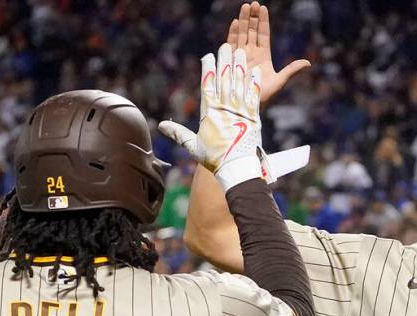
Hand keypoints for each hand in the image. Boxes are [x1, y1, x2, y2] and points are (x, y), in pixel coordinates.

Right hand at [160, 43, 263, 189]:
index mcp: (209, 113)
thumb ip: (178, 133)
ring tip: (240, 52)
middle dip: (225, 61)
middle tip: (226, 46)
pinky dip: (254, 82)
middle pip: (225, 79)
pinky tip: (255, 71)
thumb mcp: (193, 146)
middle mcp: (225, 108)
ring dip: (240, 66)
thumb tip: (160, 126)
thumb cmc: (214, 158)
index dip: (208, 68)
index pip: (208, 85)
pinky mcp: (254, 116)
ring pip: (240, 83)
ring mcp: (241, 111)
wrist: (236, 168)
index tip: (208, 56)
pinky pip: (254, 95)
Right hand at [227, 2, 310, 104]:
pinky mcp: (230, 61)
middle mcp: (251, 54)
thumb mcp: (280, 82)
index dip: (263, 21)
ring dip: (243, 21)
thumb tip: (308, 63)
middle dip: (252, 17)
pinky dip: (233, 33)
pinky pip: (231, 44)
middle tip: (253, 3)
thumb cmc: (263, 97)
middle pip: (252, 31)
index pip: (263, 34)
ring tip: (245, 7)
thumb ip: (291, 70)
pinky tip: (236, 22)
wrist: (247, 107)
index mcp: (263, 56)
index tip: (263, 8)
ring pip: (242, 34)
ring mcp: (240, 56)